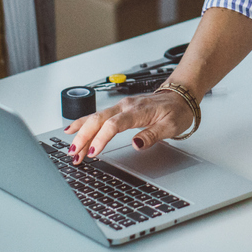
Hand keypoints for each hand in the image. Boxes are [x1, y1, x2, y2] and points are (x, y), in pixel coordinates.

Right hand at [62, 89, 194, 163]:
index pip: (114, 124)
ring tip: (71, 149)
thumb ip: (152, 135)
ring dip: (81, 133)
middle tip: (74, 154)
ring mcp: (121, 106)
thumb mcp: (170, 126)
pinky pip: (98, 115)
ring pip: (95, 117)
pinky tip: (73, 129)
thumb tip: (136, 144)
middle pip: (99, 120)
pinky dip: (84, 123)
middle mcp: (126, 106)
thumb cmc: (176, 111)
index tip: (93, 152)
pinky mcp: (119, 109)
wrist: (180, 96)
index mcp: (138, 111)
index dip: (101, 138)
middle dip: (84, 137)